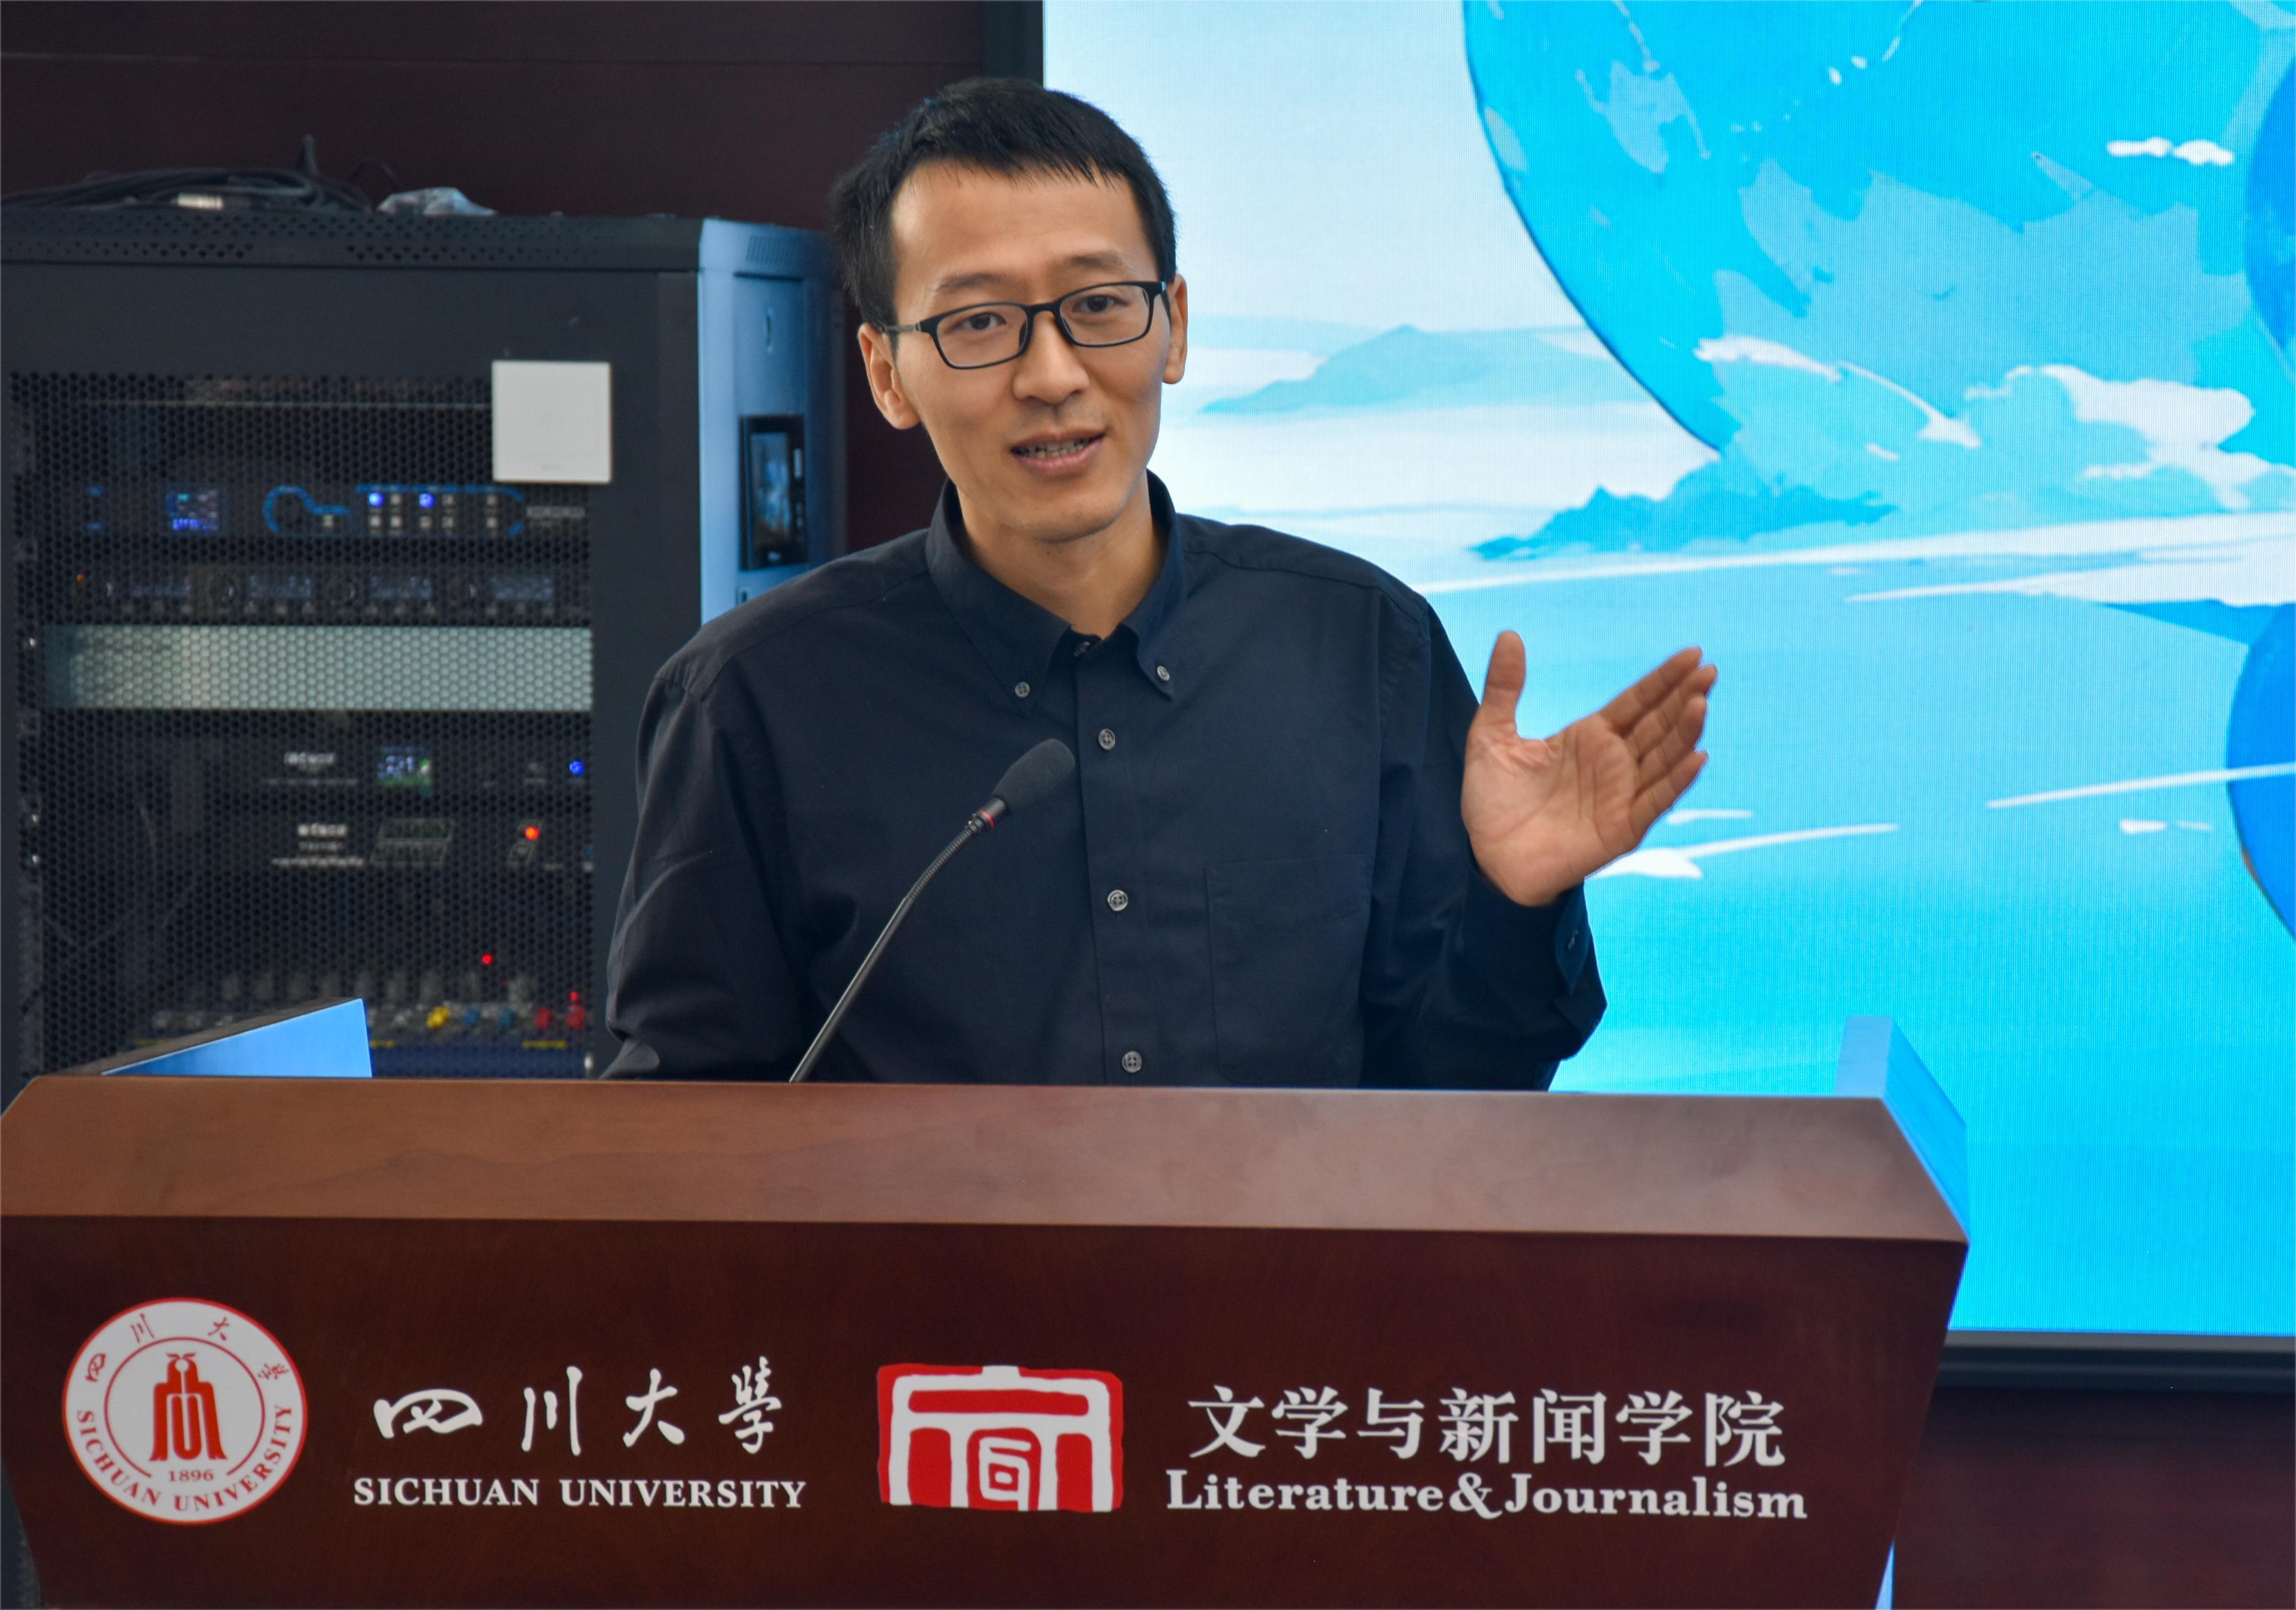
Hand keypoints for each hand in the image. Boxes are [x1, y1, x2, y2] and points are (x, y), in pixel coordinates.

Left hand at [1463, 635, 1714, 906]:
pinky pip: (1654, 803)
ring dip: (1684, 733)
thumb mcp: (1491, 736)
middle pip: (1658, 724)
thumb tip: (1509, 634)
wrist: (1484, 858)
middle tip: (1709, 670)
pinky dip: (1676, 782)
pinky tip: (1696, 758)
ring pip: (1663, 759)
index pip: (1637, 701)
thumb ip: (1504, 688)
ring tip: (1701, 703)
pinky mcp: (1620, 829)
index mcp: (1590, 737)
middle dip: (1684, 697)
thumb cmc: (1492, 801)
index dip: (1664, 679)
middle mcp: (1613, 763)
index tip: (1693, 653)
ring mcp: (1621, 796)